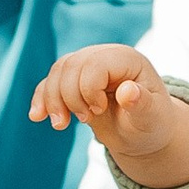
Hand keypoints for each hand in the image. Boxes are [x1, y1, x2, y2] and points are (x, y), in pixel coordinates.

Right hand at [28, 45, 188, 188]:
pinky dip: (42, 99)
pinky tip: (37, 116)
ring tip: (60, 125)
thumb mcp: (152, 117)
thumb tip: (127, 91)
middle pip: (71, 66)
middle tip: (85, 121)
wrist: (142, 133)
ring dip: (52, 101)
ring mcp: (87, 66)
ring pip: (57, 73)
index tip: (100, 110)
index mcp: (126, 59)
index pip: (94, 64)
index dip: (89, 89)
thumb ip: (142, 104)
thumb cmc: (151, 123)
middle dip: (68, 97)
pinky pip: (50, 83)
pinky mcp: (74, 81)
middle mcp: (104, 56)